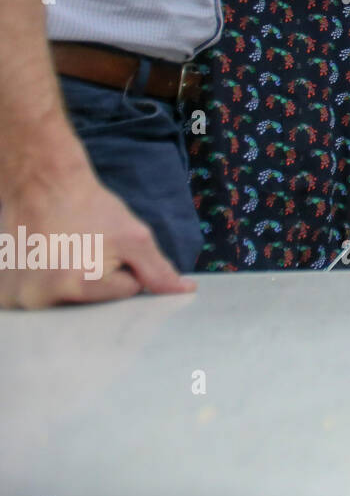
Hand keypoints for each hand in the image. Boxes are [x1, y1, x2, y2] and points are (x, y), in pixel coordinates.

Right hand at [0, 173, 195, 308]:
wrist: (42, 186)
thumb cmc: (90, 210)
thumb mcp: (134, 238)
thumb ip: (159, 271)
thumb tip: (185, 293)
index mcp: (75, 285)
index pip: (124, 296)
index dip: (124, 271)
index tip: (107, 250)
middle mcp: (40, 300)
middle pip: (92, 310)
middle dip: (98, 287)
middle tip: (84, 254)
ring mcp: (17, 301)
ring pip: (67, 308)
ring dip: (72, 289)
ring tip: (64, 257)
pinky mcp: (5, 298)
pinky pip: (42, 305)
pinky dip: (49, 290)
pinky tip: (47, 264)